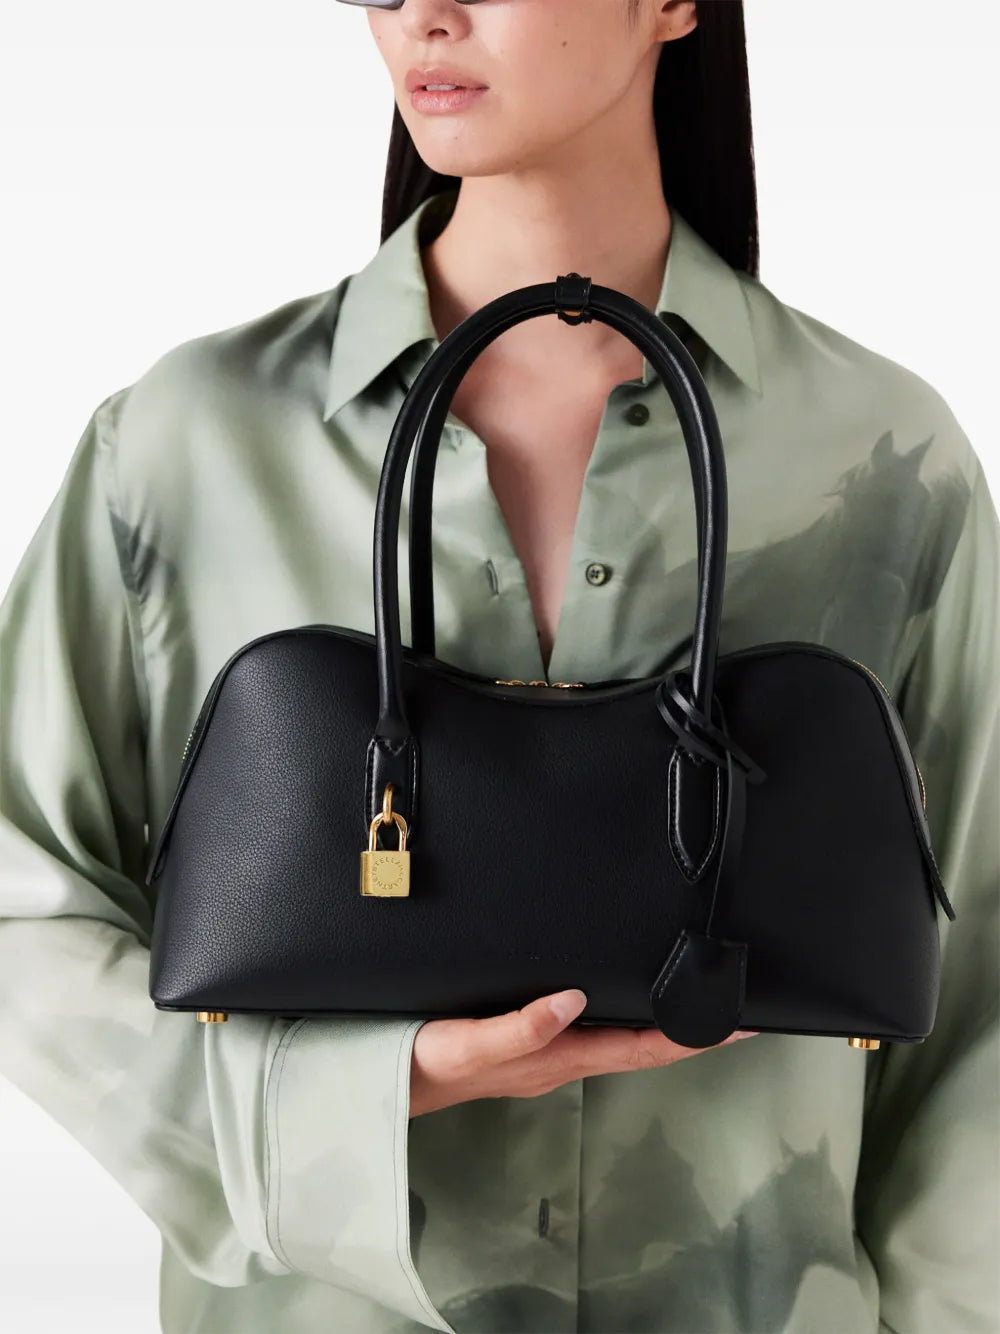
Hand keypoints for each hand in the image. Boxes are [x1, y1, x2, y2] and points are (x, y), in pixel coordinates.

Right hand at [409, 988, 758, 1116]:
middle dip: (695, 1029)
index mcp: (558, 1058)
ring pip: (626, 1036)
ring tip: (702, 1001)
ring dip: (667, 1022)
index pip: (643, 1048)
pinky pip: (598, 1026)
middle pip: (646, 1044)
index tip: (739, 1025)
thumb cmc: (426, 1061)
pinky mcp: (534, 1035)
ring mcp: (550, 1049)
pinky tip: (633, 998)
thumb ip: (521, 1025)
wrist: (390, 1077)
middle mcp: (563, 1056)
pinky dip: (629, 1014)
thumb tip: (575, 999)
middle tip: (740, 1010)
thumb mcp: (470, 1044)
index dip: (694, 1038)